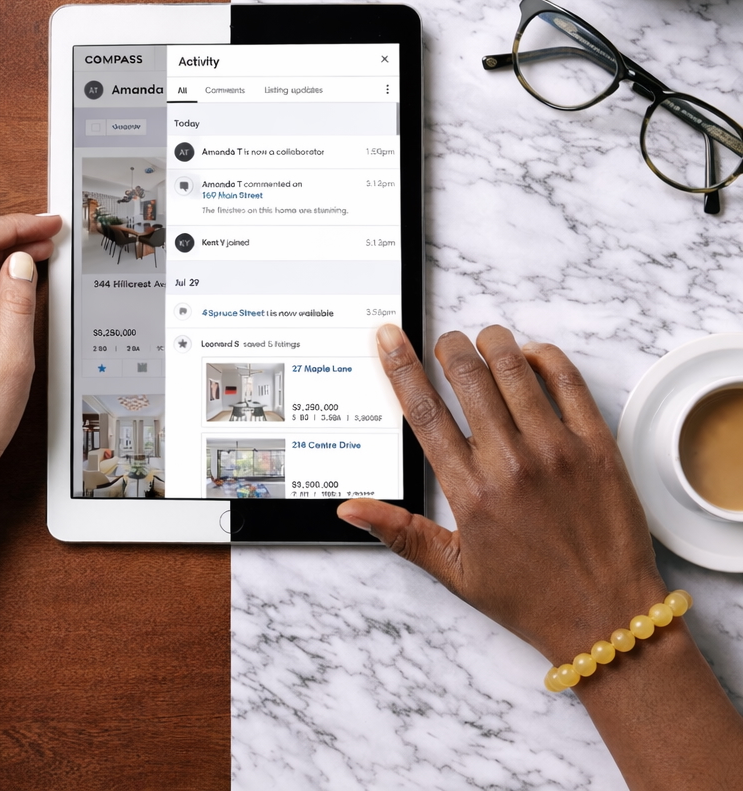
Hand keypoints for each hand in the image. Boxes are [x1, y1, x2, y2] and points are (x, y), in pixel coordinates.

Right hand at [338, 324, 665, 663]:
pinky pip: (567, 379)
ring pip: (514, 366)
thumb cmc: (531, 597)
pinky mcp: (597, 445)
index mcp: (470, 492)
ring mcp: (556, 450)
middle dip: (448, 346)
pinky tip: (532, 358)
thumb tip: (348, 510)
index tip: (388, 336)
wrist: (608, 619)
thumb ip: (399, 532)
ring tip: (485, 343)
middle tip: (446, 345)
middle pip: (466, 375)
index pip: (424, 410)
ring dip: (492, 342)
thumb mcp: (454, 571)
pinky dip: (544, 356)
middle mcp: (510, 463)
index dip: (400, 366)